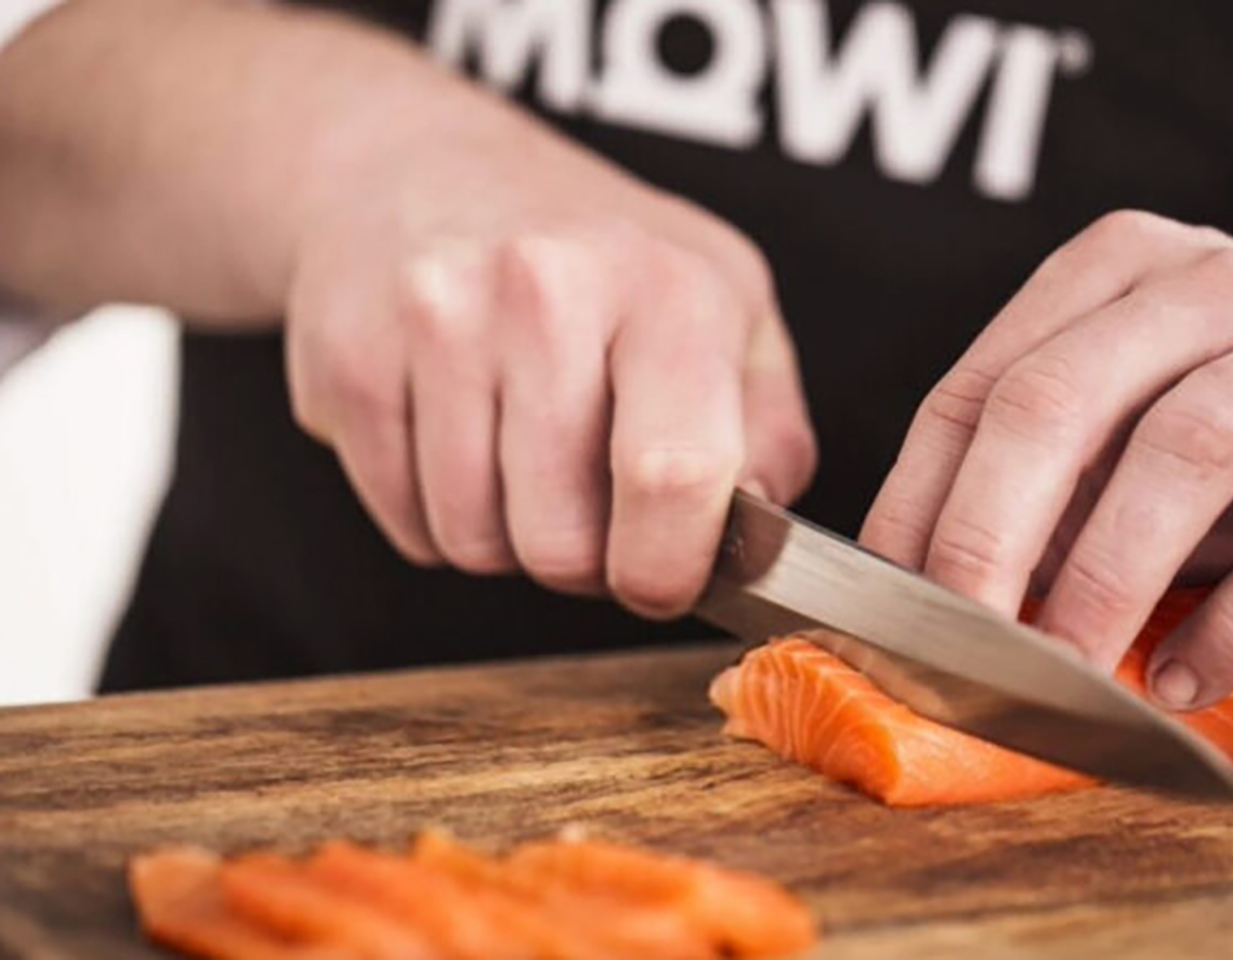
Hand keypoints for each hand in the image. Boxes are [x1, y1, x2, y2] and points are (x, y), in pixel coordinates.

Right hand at [285, 106, 815, 617]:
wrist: (423, 168)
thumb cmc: (600, 259)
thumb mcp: (730, 309)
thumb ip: (768, 432)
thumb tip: (756, 537)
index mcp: (668, 286)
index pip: (673, 473)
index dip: (669, 566)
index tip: (662, 577)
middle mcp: (545, 287)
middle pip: (560, 540)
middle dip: (583, 558)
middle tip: (588, 503)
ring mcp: (435, 318)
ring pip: (474, 543)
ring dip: (507, 537)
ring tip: (522, 457)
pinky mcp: (349, 360)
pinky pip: (406, 524)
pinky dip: (437, 515)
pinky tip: (456, 438)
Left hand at [861, 210, 1232, 707]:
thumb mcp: (1134, 399)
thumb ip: (1044, 472)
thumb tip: (924, 592)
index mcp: (1112, 270)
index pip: (974, 388)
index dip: (916, 504)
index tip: (883, 604)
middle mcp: (1203, 288)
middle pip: (1055, 404)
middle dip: (985, 538)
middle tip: (951, 645)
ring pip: (1182, 455)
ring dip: (1104, 582)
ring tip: (1062, 673)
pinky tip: (1182, 680)